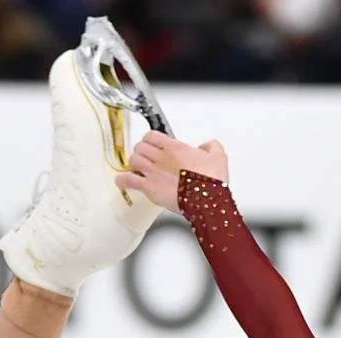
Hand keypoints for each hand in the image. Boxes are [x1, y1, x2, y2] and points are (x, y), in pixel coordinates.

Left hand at [114, 133, 229, 215]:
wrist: (206, 199)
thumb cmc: (210, 180)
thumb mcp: (218, 156)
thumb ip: (211, 146)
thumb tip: (207, 146)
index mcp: (174, 147)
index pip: (151, 135)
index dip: (150, 139)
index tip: (152, 143)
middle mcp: (160, 157)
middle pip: (140, 147)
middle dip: (141, 151)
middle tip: (145, 157)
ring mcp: (153, 172)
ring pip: (133, 160)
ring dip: (134, 163)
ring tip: (137, 168)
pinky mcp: (149, 188)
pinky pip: (128, 180)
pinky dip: (123, 180)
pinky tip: (122, 181)